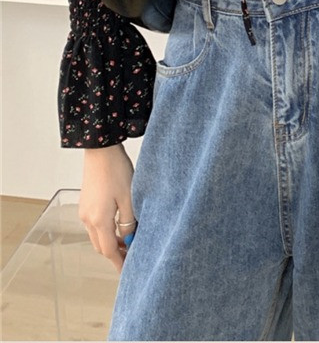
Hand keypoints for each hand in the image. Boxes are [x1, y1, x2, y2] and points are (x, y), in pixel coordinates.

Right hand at [78, 143, 137, 274]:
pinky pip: (94, 225)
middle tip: (131, 257)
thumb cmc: (116, 171)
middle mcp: (87, 219)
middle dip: (114, 254)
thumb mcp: (129, 197)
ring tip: (128, 241)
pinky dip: (105, 231)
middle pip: (100, 246)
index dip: (118, 262)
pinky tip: (118, 226)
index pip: (108, 250)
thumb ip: (129, 221)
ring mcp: (84, 211)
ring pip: (97, 236)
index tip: (128, 270)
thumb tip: (130, 238)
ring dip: (110, 242)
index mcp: (99, 220)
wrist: (100, 151)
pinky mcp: (86, 203)